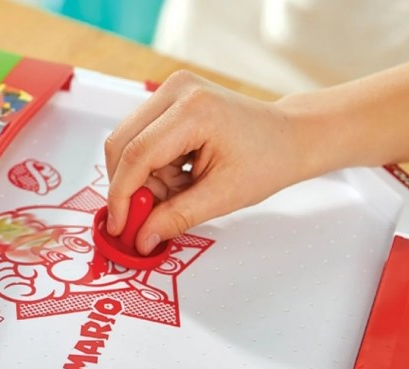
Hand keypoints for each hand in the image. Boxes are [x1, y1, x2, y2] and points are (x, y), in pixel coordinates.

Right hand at [104, 70, 318, 254]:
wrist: (289, 136)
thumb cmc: (268, 158)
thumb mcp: (223, 196)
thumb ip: (176, 217)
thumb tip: (142, 237)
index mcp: (194, 109)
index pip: (136, 155)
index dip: (121, 195)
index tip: (120, 226)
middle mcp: (176, 90)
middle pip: (122, 144)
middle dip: (129, 187)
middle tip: (145, 216)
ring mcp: (171, 91)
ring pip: (128, 144)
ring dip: (143, 178)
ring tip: (179, 190)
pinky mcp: (169, 100)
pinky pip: (140, 139)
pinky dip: (151, 167)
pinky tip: (179, 176)